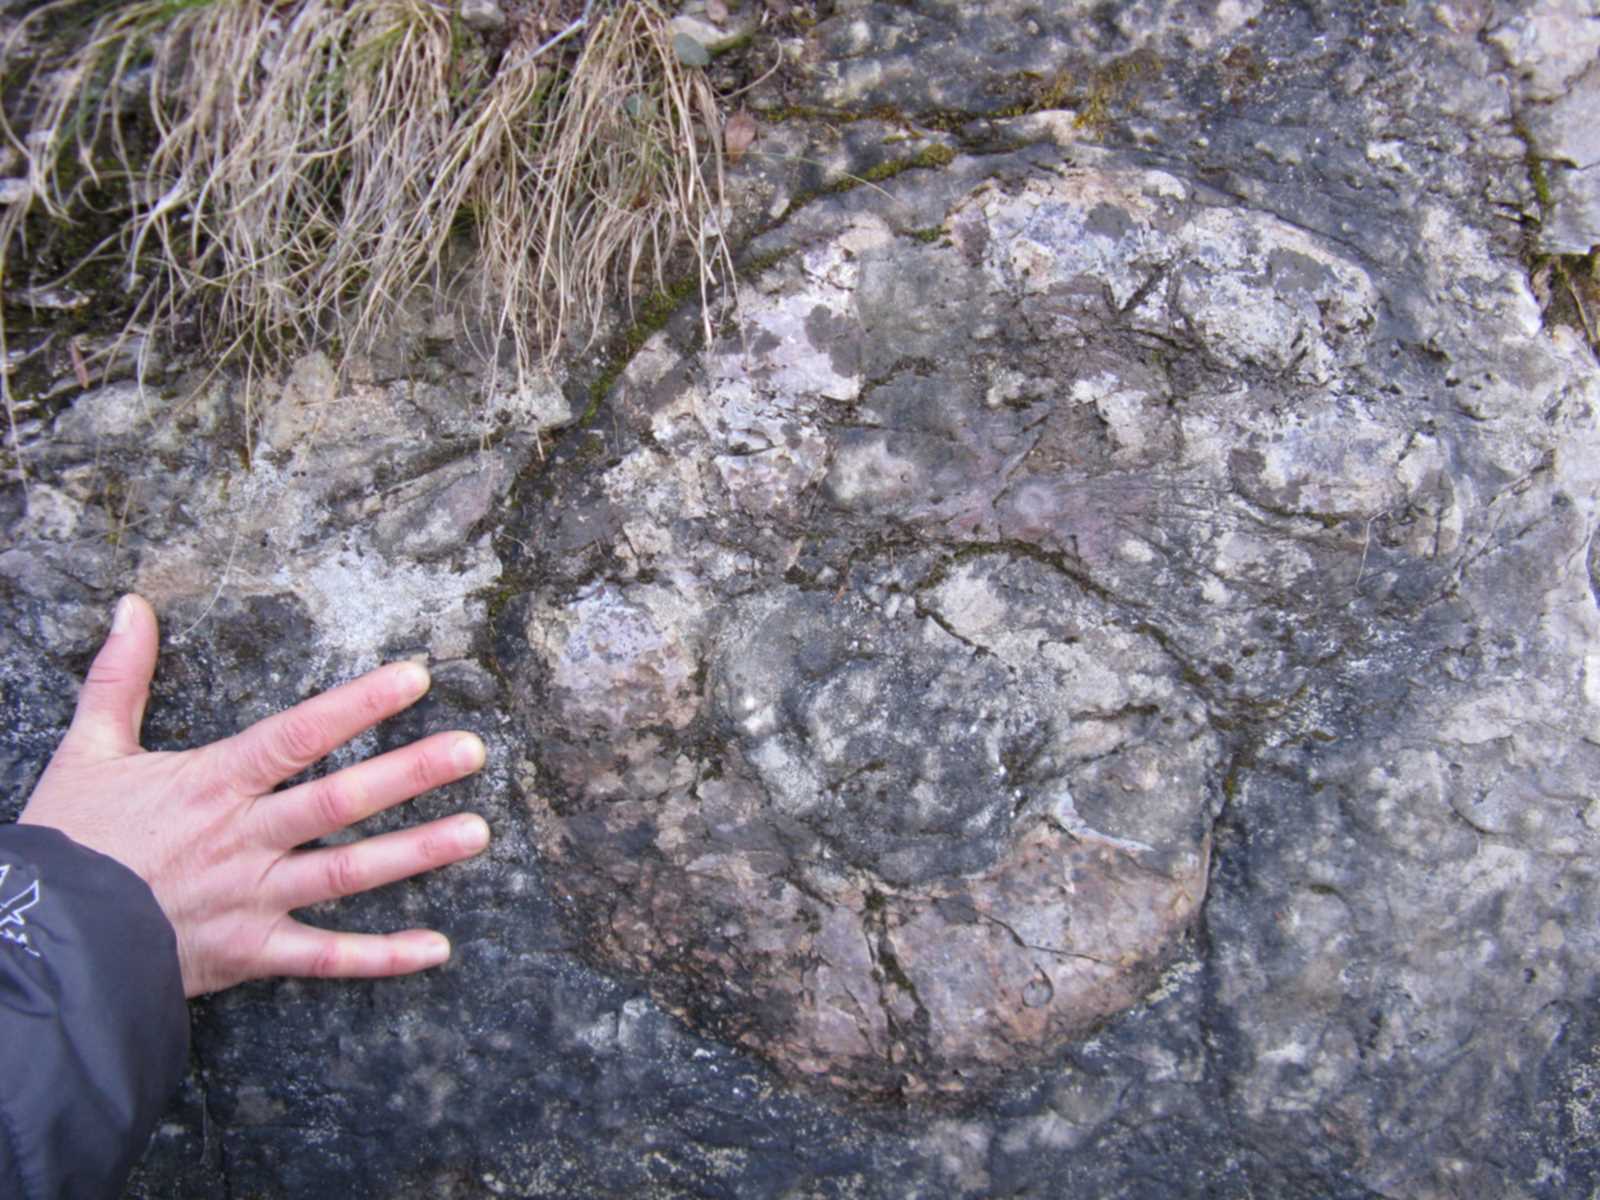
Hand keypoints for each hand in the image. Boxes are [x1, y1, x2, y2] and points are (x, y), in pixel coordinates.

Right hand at [19, 594, 490, 996]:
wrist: (36, 944)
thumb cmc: (68, 845)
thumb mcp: (86, 751)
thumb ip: (119, 678)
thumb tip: (133, 606)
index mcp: (212, 785)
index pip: (296, 735)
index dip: (357, 705)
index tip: (416, 678)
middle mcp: (242, 839)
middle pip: (336, 802)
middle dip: (408, 774)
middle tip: (473, 750)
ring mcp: (251, 899)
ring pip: (346, 875)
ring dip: (415, 854)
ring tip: (478, 833)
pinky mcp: (251, 953)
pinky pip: (326, 960)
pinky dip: (382, 958)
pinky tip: (437, 949)